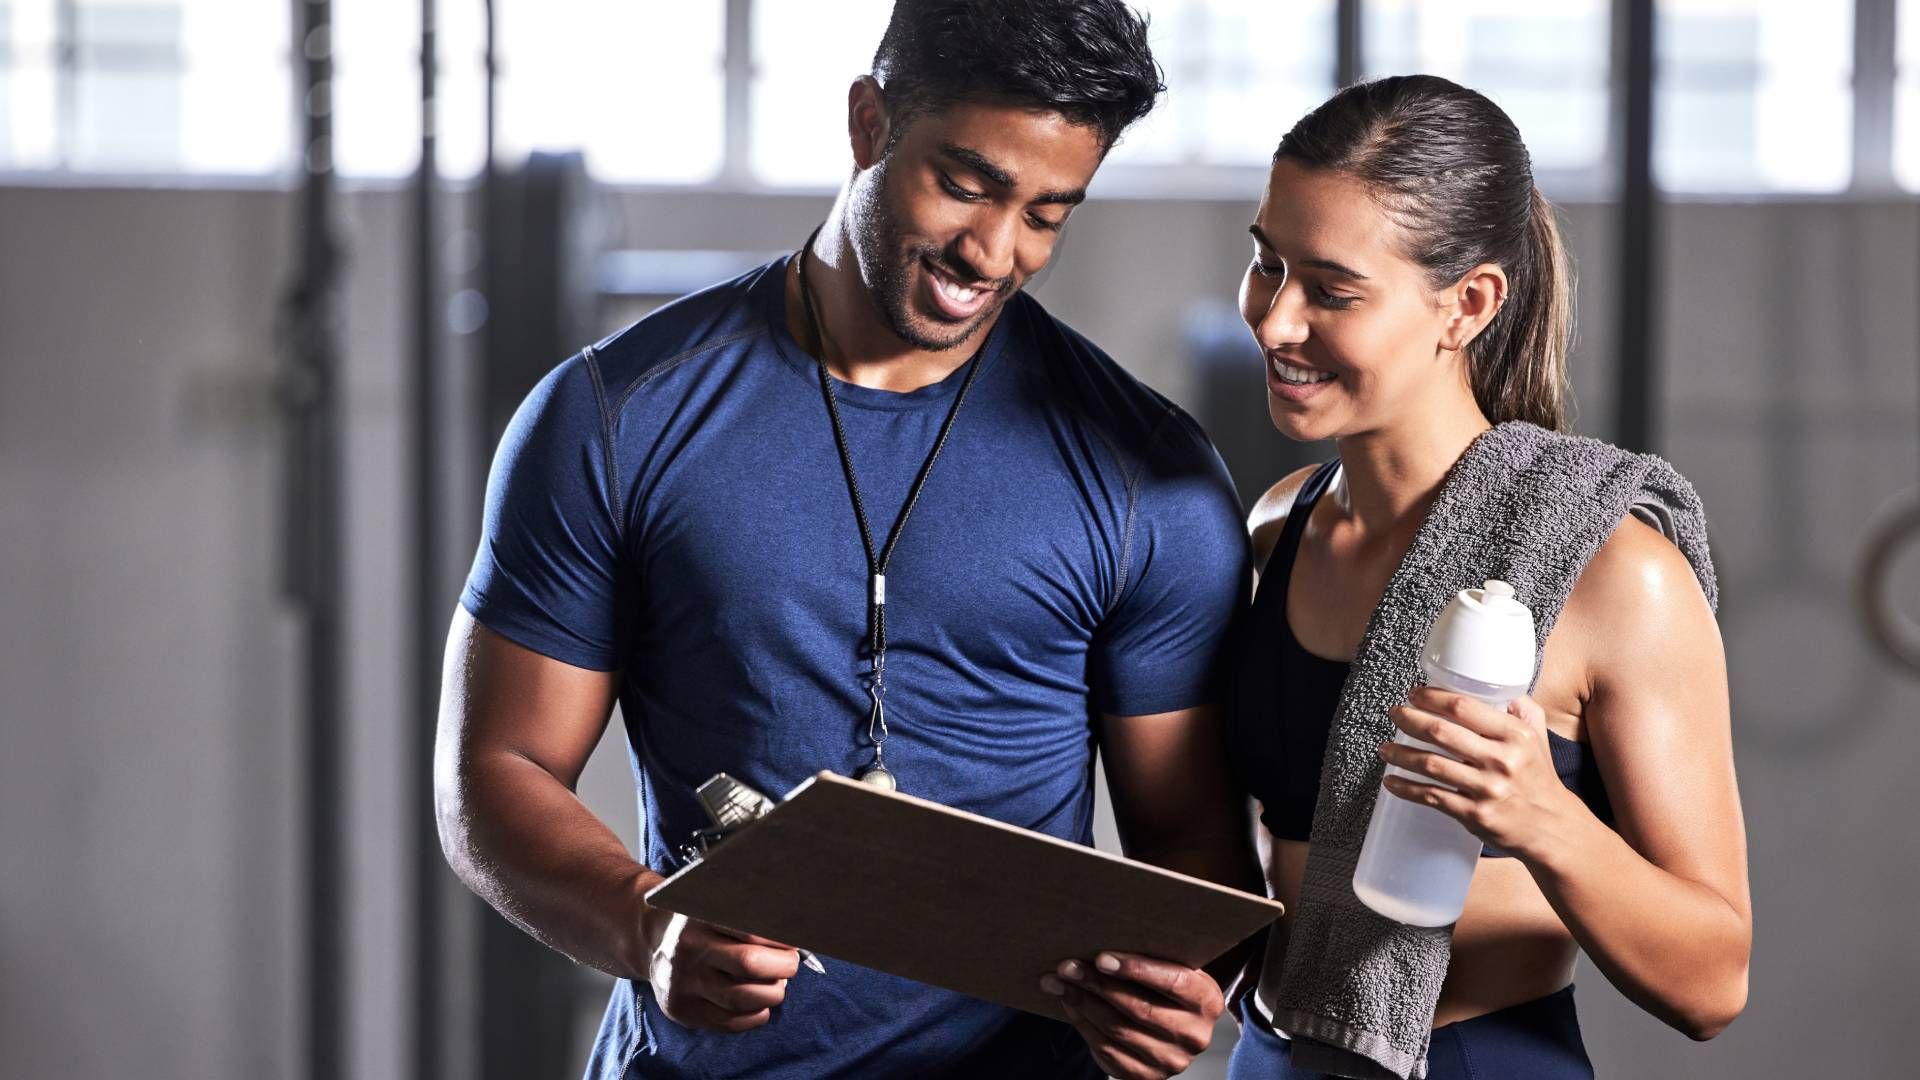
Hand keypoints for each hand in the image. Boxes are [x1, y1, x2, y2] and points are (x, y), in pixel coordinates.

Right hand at [644, 910, 799, 1032]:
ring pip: (742, 998)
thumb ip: (749, 913)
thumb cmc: (700, 922)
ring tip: (778, 983)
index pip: (750, 930)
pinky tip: (761, 1004)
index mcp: (699, 918)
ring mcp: (683, 984)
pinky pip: (730, 1023)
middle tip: (791, 963)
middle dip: (783, 966)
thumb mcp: (715, 904)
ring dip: (773, 993)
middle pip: (749, 963)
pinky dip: (756, 1016)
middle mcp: (689, 951)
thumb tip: (795, 932)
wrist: (652, 942)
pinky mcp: (682, 1011)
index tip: (794, 941)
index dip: (780, 939)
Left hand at [1040, 951, 1221, 1078]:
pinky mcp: (1146, 1076)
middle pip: (1139, 1008)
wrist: (1175, 1028)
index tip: (1101, 958)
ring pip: (1118, 1030)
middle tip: (1067, 966)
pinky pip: (1108, 1052)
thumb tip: (1101, 935)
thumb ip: (1152, 957)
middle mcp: (1193, 1035)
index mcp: (1206, 1001)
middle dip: (1097, 985)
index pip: (1172, 982)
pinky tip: (1070, 1006)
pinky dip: (1084, 1026)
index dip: (1136, 969)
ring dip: (1083, 1004)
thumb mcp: (1174, 968)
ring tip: (1060, 983)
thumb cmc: (1167, 986)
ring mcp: (1171, 1060)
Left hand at [1379, 688, 1581, 858]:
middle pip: (1441, 733)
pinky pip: (1431, 797)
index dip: (1433, 698)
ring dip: (1400, 754)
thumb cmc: (1539, 778)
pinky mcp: (1474, 814)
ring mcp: (1486, 789)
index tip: (1414, 694)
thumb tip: (1503, 691)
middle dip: (1410, 720)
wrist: (1551, 827)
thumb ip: (1524, 710)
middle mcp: (1501, 760)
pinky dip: (1406, 789)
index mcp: (1515, 736)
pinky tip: (1391, 781)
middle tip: (1394, 714)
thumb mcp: (1539, 738)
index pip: (1464, 707)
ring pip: (1431, 765)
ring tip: (1384, 748)